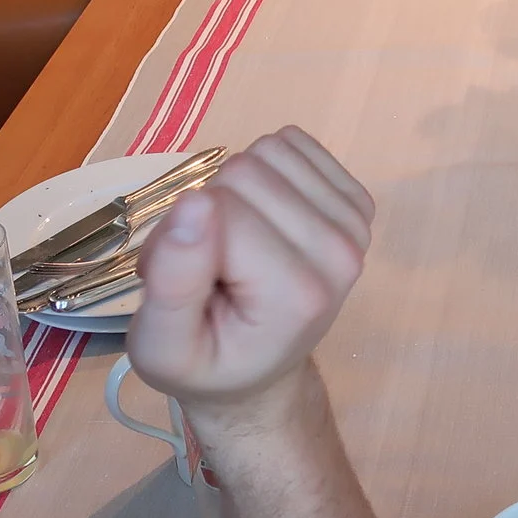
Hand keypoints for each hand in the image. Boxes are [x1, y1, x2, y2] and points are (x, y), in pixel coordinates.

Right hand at [127, 128, 374, 438]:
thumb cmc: (204, 364)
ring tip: (229, 246)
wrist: (257, 373)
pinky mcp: (356, 201)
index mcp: (297, 293)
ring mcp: (354, 224)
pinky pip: (293, 144)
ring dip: (233, 189)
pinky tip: (261, 220)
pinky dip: (265, 172)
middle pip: (244, 172)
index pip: (217, 207)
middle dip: (205, 210)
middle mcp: (340, 252)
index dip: (177, 237)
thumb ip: (172, 281)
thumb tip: (194, 201)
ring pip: (267, 150)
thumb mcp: (162, 347)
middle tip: (204, 266)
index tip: (178, 285)